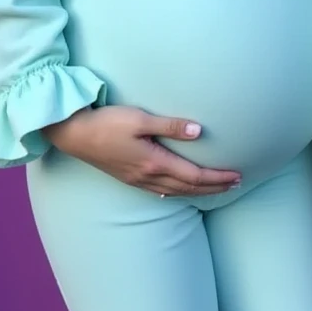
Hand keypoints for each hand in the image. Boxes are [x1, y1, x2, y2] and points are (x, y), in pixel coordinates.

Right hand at [43, 106, 241, 196]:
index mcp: (154, 163)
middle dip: (214, 187)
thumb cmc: (107, 122)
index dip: (217, 178)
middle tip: (236, 184)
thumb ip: (170, 125)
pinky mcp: (129, 177)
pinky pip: (161, 191)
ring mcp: (137, 180)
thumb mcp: (140, 118)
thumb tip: (199, 132)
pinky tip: (180, 190)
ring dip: (199, 191)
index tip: (237, 176)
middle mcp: (148, 176)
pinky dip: (178, 192)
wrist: (74, 134)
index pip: (194, 175)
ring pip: (176, 192)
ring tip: (216, 188)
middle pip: (188, 188)